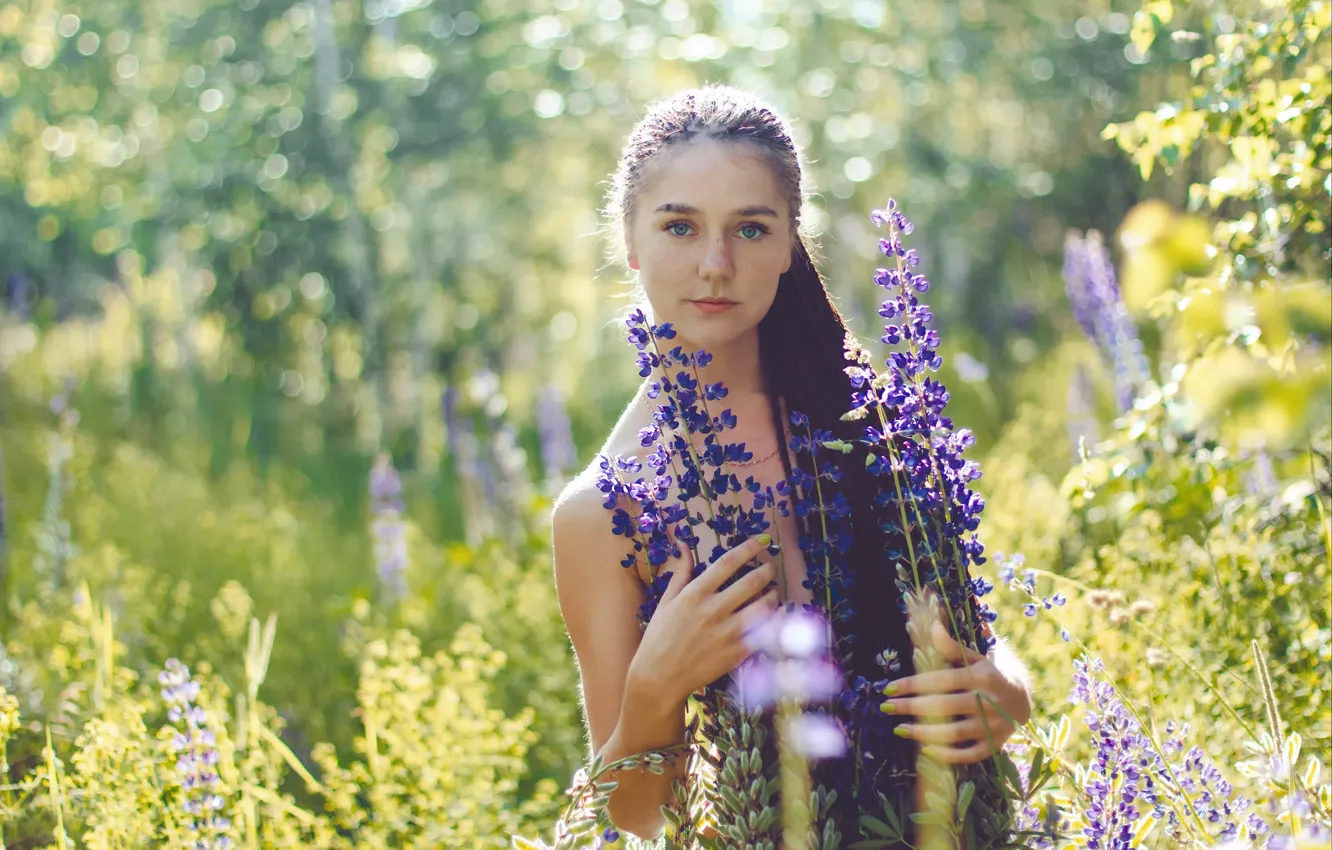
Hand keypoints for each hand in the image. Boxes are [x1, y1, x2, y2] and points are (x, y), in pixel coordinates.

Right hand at [627, 534, 780, 703]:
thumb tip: (683, 545)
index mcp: (695, 594)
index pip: (728, 563)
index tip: (759, 542)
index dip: (747, 549)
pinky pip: (763, 632)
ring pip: (763, 606)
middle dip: (766, 571)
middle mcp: (713, 610)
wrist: (659, 678)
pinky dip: (771, 622)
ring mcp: (727, 633)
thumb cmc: (659, 637)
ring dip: (773, 595)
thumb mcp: (666, 601)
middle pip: (751, 581)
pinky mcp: (736, 653)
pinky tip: (772, 618)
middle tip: (770, 568)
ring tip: (773, 593)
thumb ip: (680, 572)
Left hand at [881, 621, 1030, 763]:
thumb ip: (951, 646)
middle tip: (886, 708)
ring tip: (899, 729)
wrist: (1023, 698)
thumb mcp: (975, 656)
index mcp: (981, 676)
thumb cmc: (989, 673)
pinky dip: (947, 756)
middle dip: (912, 708)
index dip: (913, 684)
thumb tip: (932, 626)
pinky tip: (925, 750)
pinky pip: (969, 754)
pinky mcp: (994, 745)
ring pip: (954, 734)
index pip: (941, 680)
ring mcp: (992, 726)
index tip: (889, 688)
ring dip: (924, 733)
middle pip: (944, 707)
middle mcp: (988, 702)